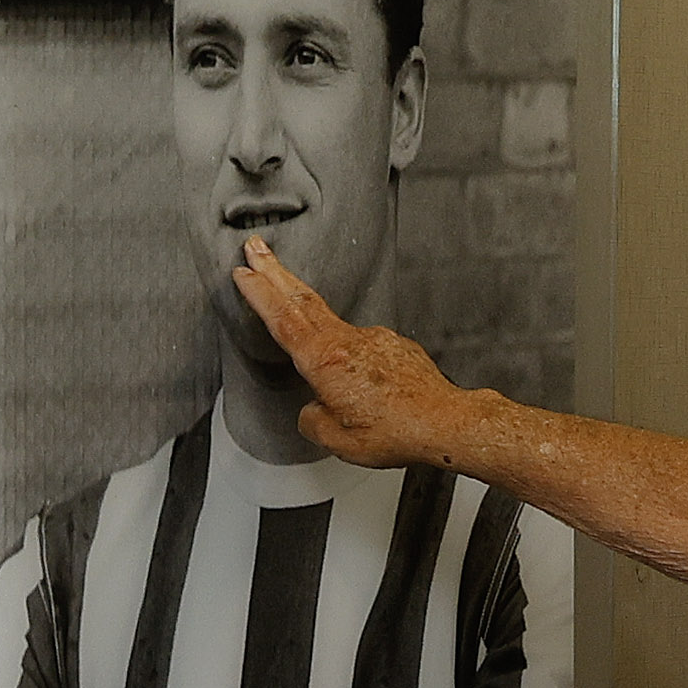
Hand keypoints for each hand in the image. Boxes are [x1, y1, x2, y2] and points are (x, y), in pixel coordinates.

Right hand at [230, 236, 500, 470]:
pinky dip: (349, 352)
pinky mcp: (394, 345)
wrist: (445, 422)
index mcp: (326, 363)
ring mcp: (374, 339)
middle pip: (302, 300)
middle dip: (275, 271)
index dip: (260, 294)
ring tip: (292, 305)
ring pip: (331, 323)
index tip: (243, 272)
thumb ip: (313, 420)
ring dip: (308, 311)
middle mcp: (348, 343)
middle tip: (256, 248)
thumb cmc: (397, 431)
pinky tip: (356, 376)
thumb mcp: (337, 439)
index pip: (283, 320)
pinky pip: (361, 346)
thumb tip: (313, 409)